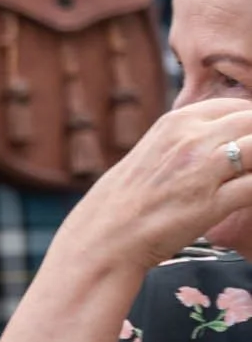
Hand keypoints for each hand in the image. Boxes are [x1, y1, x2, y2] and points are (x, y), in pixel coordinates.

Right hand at [56, 99, 251, 273]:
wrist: (105, 235)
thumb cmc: (127, 199)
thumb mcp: (152, 151)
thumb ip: (185, 140)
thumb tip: (217, 139)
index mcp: (174, 123)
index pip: (234, 106)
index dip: (249, 122)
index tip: (249, 141)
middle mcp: (191, 139)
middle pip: (251, 122)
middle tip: (249, 163)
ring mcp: (203, 170)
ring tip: (248, 177)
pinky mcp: (213, 203)